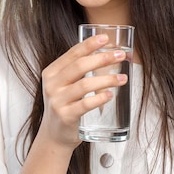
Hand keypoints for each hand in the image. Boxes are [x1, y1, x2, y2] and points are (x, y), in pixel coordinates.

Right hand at [38, 34, 127, 148]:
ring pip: (85, 85)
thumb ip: (77, 71)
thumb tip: (106, 53)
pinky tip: (110, 95)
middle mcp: (52, 84)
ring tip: (122, 79)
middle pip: (79, 66)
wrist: (54, 135)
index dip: (89, 44)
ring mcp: (57, 100)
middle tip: (119, 56)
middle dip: (102, 59)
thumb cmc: (64, 105)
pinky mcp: (65, 116)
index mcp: (52, 72)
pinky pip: (85, 104)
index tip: (105, 38)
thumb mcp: (63, 85)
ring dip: (107, 79)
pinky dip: (99, 98)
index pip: (72, 54)